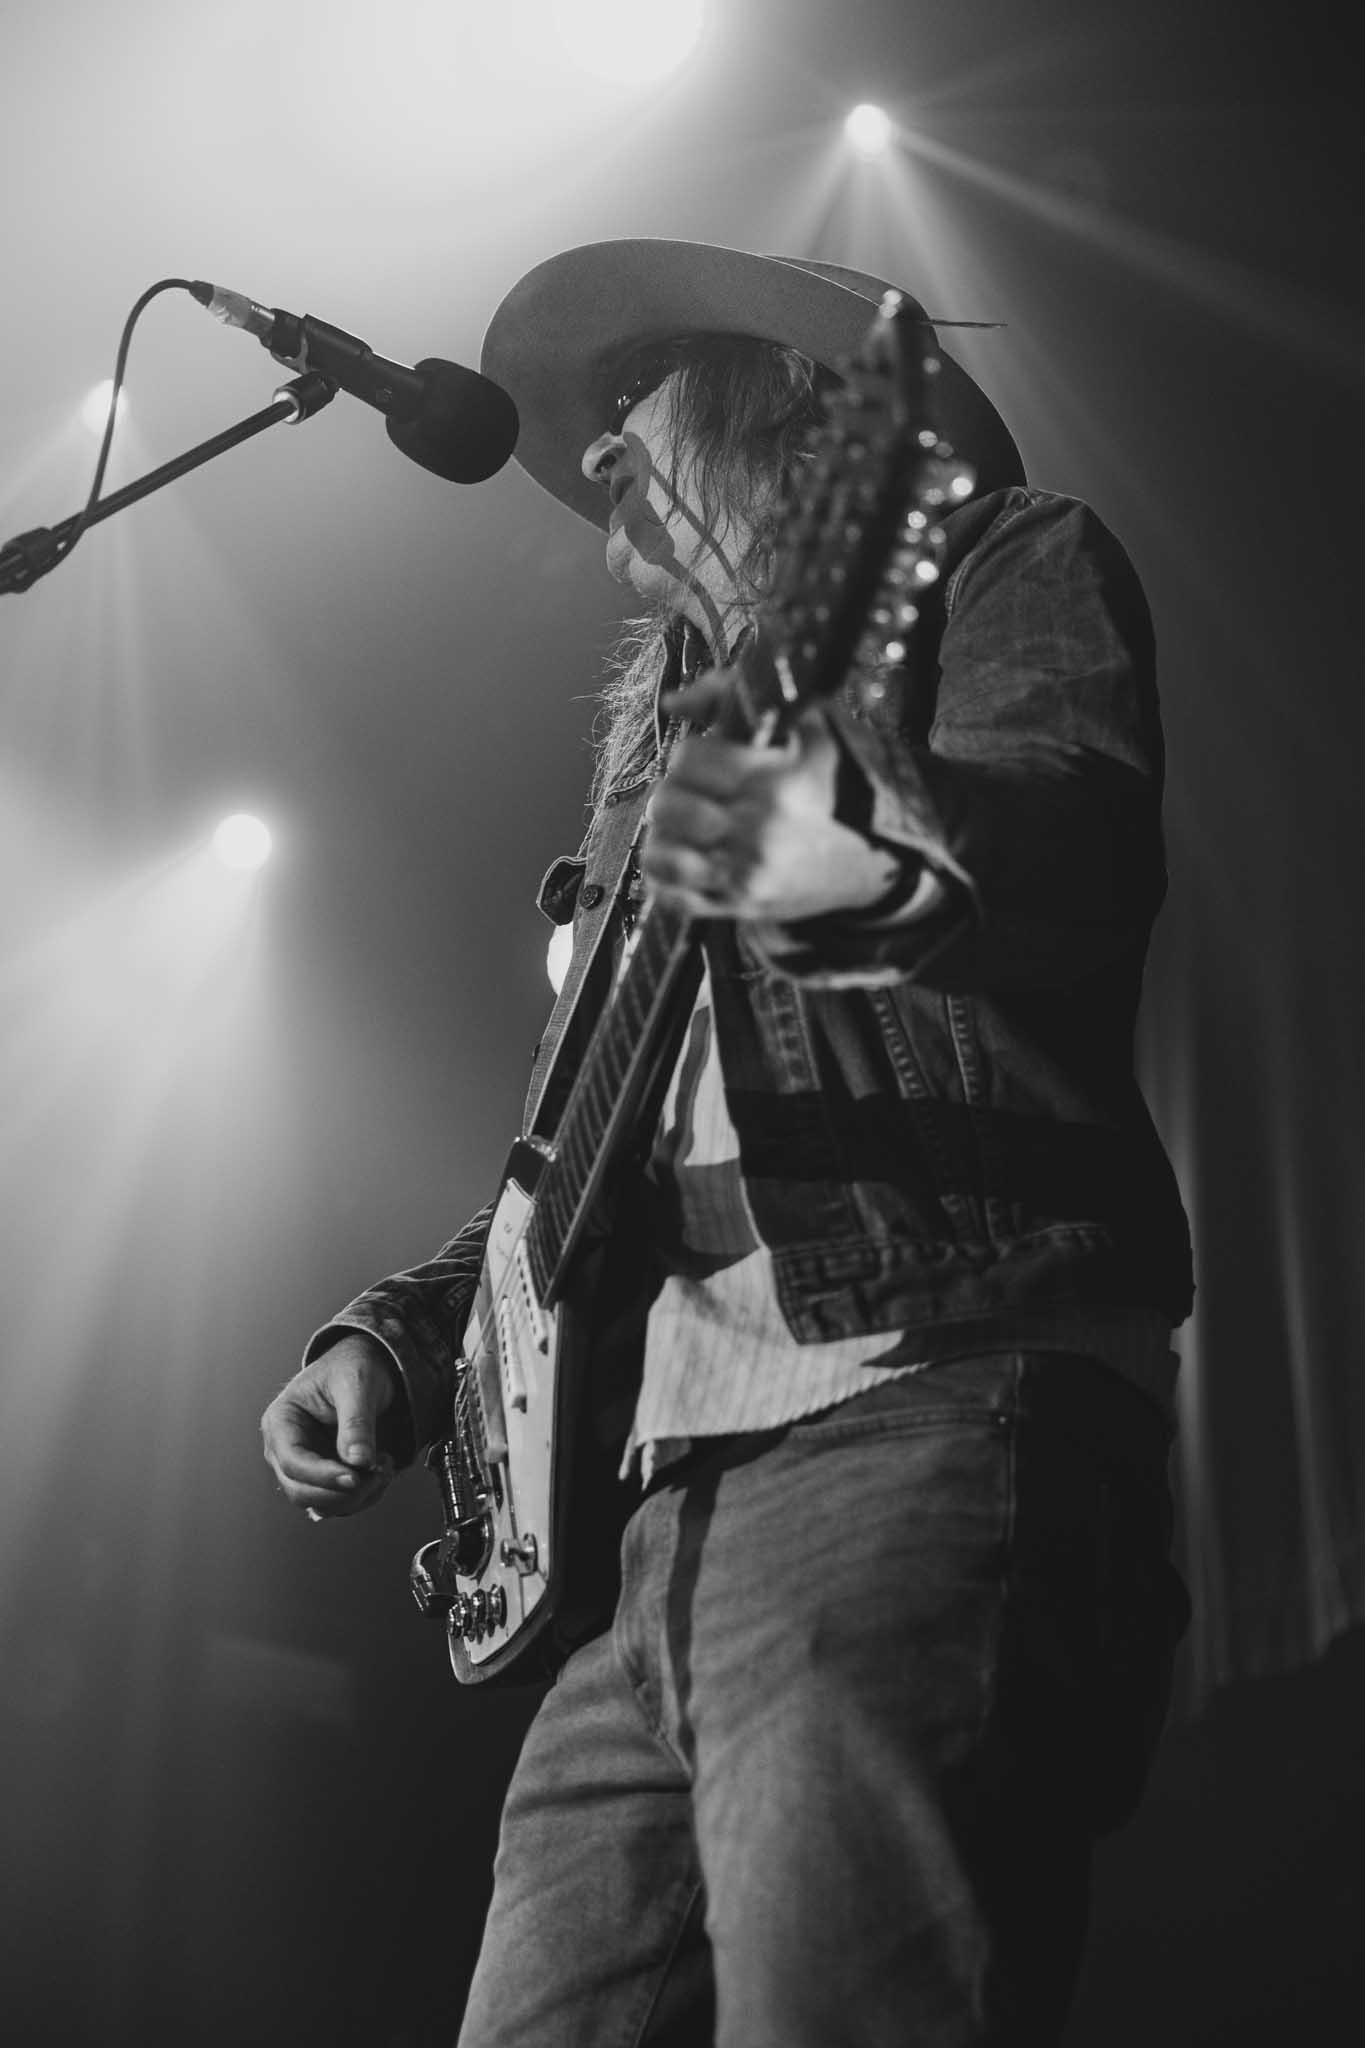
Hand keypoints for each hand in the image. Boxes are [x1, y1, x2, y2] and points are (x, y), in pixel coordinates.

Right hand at [261, 1331, 398, 1520]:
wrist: (369, 1368)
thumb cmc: (354, 1366)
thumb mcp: (356, 1384)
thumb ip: (356, 1422)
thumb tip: (358, 1461)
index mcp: (282, 1421)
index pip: (292, 1462)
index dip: (322, 1476)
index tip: (355, 1477)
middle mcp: (287, 1449)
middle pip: (300, 1491)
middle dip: (341, 1492)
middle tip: (378, 1474)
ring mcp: (307, 1466)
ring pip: (321, 1504)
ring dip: (357, 1497)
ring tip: (385, 1466)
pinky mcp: (328, 1477)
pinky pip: (341, 1502)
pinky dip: (365, 1496)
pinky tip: (382, 1471)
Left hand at [643, 672, 899, 923]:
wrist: (872, 859)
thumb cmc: (832, 788)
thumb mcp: (807, 729)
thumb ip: (736, 698)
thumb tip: (672, 702)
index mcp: (776, 782)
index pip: (690, 759)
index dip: (689, 756)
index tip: (705, 761)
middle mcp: (759, 831)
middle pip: (669, 804)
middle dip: (673, 792)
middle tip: (690, 794)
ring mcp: (747, 874)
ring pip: (663, 852)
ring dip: (665, 834)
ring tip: (682, 826)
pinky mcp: (738, 905)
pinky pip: (672, 896)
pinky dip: (666, 875)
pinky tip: (683, 855)